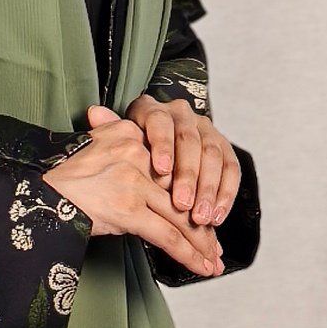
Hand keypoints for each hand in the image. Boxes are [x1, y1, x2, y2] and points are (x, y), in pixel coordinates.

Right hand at [40, 106, 223, 277]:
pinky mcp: (128, 208)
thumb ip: (106, 132)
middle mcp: (138, 153)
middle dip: (202, 224)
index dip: (191, 194)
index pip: (172, 169)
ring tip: (212, 262)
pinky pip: (168, 235)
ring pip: (180, 216)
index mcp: (131, 135)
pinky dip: (189, 253)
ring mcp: (134, 182)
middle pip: (181, 193)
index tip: (202, 214)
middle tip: (215, 246)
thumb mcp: (88, 143)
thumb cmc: (56, 172)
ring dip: (202, 244)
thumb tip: (104, 118)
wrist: (30, 186)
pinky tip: (201, 266)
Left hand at [120, 94, 241, 229]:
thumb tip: (95, 113)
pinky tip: (217, 215)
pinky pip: (231, 169)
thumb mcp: (116, 143)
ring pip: (213, 156)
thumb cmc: (127, 154)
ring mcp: (205, 130)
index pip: (160, 122)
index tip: (161, 171)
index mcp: (154, 110)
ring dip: (209, 190)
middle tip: (182, 205)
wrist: (150, 156)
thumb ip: (110, 131)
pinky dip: (226, 194)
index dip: (162, 146)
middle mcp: (182, 115)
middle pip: (190, 142)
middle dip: (188, 176)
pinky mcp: (223, 149)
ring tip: (200, 217)